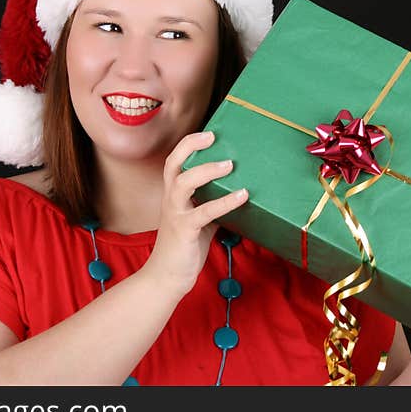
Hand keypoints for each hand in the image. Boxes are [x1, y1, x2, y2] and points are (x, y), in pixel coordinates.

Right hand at [143, 131, 248, 296]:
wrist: (167, 277)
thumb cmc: (185, 247)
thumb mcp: (200, 220)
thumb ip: (212, 204)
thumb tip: (241, 191)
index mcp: (173, 195)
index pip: (175, 161)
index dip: (189, 144)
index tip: (209, 134)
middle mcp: (171, 200)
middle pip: (173, 164)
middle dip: (191, 146)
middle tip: (213, 137)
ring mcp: (175, 214)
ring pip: (183, 182)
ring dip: (207, 170)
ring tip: (230, 164)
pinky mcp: (184, 230)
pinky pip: (204, 212)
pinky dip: (225, 202)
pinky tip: (243, 196)